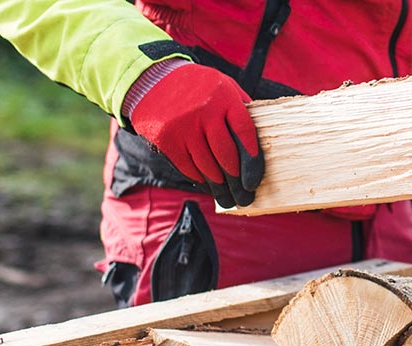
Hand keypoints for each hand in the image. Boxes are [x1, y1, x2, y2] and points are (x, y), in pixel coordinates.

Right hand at [126, 63, 264, 208]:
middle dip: (237, 183)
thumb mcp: (223, 86)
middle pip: (227, 156)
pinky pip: (188, 168)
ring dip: (219, 187)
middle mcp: (205, 111)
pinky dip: (200, 180)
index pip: (246, 134)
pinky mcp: (167, 139)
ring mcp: (184, 126)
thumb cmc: (197, 87)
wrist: (153, 80)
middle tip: (244, 198)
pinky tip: (209, 187)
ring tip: (228, 199)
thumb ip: (241, 109)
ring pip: (208, 167)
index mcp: (225, 96)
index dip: (253, 162)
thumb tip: (258, 142)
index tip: (254, 182)